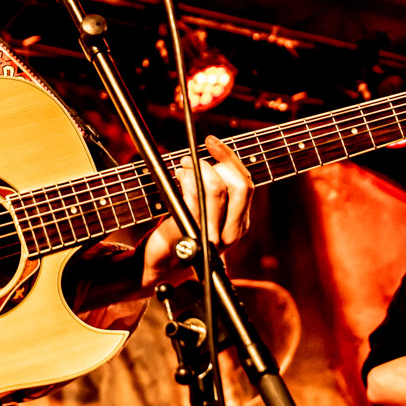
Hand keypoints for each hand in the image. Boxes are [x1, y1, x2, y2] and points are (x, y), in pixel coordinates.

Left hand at [140, 136, 253, 287]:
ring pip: (216, 191)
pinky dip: (187, 183)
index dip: (230, 158)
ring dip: (197, 170)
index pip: (246, 183)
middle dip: (215, 164)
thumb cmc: (178, 230)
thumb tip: (212, 154)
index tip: (211, 142)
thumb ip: (212, 186)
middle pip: (240, 186)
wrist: (159, 263)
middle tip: (190, 158)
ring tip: (181, 166)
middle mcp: (233, 231)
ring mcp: (215, 236)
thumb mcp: (200, 206)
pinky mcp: (193, 236)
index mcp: (239, 222)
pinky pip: (195, 202)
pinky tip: (179, 177)